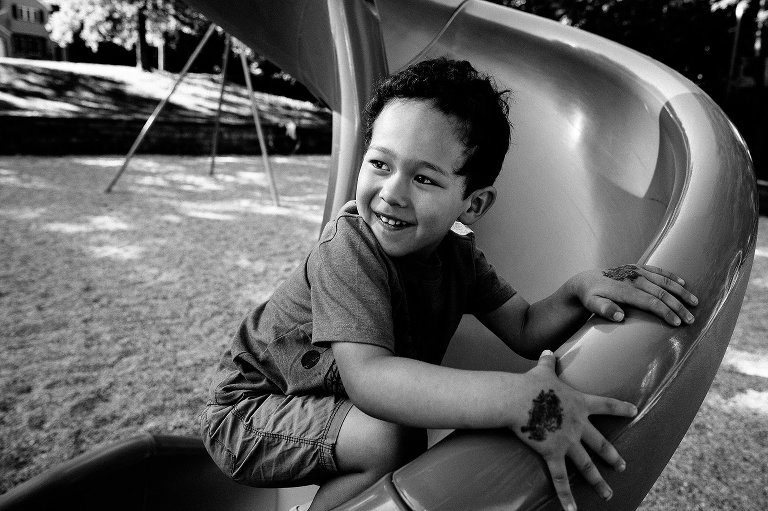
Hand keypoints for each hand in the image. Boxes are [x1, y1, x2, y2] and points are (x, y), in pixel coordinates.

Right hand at [512, 350, 636, 510]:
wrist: (517, 399)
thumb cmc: (530, 384)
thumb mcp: (543, 370)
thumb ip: (548, 362)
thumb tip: (547, 350)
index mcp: (579, 404)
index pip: (606, 405)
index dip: (621, 408)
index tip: (635, 411)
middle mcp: (578, 424)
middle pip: (601, 443)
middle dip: (614, 456)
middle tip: (623, 466)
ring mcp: (567, 441)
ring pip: (587, 465)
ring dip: (599, 481)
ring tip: (609, 494)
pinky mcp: (553, 453)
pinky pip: (561, 479)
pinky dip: (567, 496)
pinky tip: (573, 510)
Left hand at [571, 264, 697, 326]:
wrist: (586, 281)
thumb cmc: (591, 296)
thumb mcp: (591, 304)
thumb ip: (604, 309)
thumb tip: (619, 316)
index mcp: (625, 289)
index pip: (651, 302)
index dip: (665, 312)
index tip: (677, 323)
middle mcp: (633, 278)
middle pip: (661, 293)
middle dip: (678, 306)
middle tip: (691, 319)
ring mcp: (636, 271)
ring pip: (664, 281)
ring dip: (681, 292)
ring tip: (695, 303)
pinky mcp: (637, 267)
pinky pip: (658, 271)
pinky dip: (671, 276)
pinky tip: (683, 283)